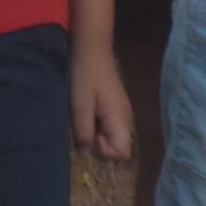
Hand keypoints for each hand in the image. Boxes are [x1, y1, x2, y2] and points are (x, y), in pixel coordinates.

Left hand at [68, 41, 135, 161]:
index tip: (90, 134)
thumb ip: (83, 133)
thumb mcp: (80, 106)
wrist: (91, 49)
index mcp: (120, 119)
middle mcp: (125, 118)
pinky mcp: (114, 106)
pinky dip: (96, 124)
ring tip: (83, 116)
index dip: (104, 151)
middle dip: (99, 143)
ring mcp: (121, 112)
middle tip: (84, 125)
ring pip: (111, 136)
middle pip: (118, 146)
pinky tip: (86, 110)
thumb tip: (85, 156)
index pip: (122, 152)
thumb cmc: (85, 76)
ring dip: (96, 133)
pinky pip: (108, 125)